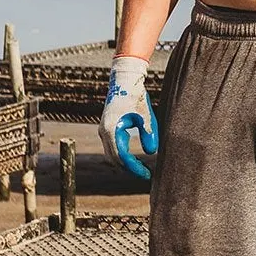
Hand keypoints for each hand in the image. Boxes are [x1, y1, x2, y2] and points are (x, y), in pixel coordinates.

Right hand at [101, 56, 157, 180]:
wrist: (124, 80)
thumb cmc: (136, 96)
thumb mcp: (145, 115)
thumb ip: (148, 133)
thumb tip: (152, 153)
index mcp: (111, 130)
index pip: (121, 156)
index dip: (134, 167)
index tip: (147, 175)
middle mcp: (104, 132)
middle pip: (114, 159)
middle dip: (129, 169)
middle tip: (147, 175)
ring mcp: (104, 131)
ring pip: (112, 155)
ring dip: (126, 164)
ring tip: (143, 170)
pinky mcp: (107, 129)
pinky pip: (113, 148)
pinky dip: (123, 156)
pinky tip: (136, 160)